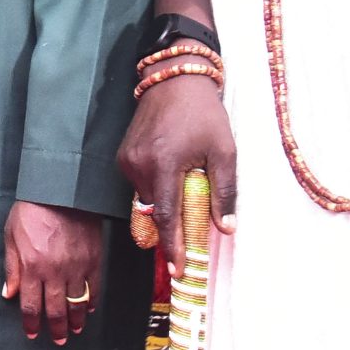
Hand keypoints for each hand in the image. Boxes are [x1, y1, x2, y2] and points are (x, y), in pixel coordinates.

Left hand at [2, 200, 105, 343]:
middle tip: (57, 341)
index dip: (31, 323)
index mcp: (32, 268)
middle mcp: (54, 273)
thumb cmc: (32, 211)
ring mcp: (76, 268)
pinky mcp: (93, 261)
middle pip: (55, 310)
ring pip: (76, 304)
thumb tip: (8, 294)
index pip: (31, 305)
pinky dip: (91, 302)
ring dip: (74, 321)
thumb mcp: (11, 237)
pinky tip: (88, 310)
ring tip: (73, 331)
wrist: (62, 192)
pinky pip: (93, 288)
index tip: (32, 334)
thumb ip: (12, 268)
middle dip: (55, 329)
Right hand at [115, 76, 236, 273]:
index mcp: (165, 164)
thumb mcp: (224, 151)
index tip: (178, 270)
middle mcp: (140, 165)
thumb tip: (225, 228)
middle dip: (174, 225)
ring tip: (186, 183)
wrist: (175, 80)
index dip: (174, 247)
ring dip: (166, 202)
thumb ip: (225, 192)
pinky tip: (172, 173)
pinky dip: (157, 188)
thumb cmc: (203, 113)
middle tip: (192, 230)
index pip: (168, 217)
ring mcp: (128, 160)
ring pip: (148, 199)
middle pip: (157, 211)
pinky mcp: (124, 156)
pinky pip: (140, 184)